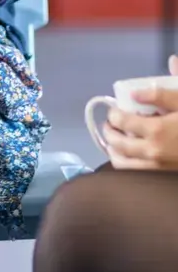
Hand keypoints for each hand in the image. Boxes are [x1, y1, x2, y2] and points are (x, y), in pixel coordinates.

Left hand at [104, 55, 177, 169]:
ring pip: (123, 165)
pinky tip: (130, 157)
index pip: (121, 122)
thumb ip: (159, 93)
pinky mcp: (162, 178)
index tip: (113, 110)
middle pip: (117, 144)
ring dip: (114, 152)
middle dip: (109, 132)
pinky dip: (127, 166)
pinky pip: (136, 175)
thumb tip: (134, 92)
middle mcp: (152, 152)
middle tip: (110, 125)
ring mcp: (157, 169)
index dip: (113, 115)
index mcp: (156, 130)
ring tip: (115, 142)